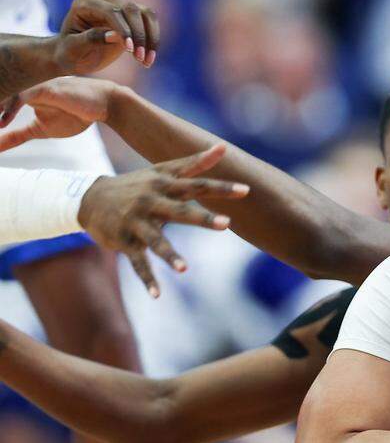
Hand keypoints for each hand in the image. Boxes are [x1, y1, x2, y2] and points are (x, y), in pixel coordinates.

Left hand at [0, 76, 115, 137]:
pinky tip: (1, 123)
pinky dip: (8, 109)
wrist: (104, 105)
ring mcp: (32, 86)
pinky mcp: (44, 88)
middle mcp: (22, 87)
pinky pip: (20, 96)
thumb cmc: (76, 115)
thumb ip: (16, 136)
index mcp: (19, 93)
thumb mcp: (41, 130)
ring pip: (2, 93)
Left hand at [55, 0, 158, 72]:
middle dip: (139, 35)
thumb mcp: (74, 48)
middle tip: (140, 59)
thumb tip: (115, 35)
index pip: (111, 11)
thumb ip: (91, 39)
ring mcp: (119, 5)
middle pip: (131, 9)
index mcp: (85, 3)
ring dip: (151, 37)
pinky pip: (150, 21)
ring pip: (145, 13)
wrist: (74, 55)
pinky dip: (153, 39)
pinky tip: (149, 57)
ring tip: (146, 61)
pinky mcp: (131, 16)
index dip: (124, 29)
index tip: (131, 50)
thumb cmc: (69, 52)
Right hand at [78, 144, 248, 296]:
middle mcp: (151, 202)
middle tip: (227, 224)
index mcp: (165, 186)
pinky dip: (147, 279)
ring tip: (185, 269)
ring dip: (170, 255)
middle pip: (181, 211)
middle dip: (203, 218)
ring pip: (156, 241)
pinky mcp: (124, 241)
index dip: (221, 188)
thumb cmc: (137, 184)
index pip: (197, 185)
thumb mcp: (163, 171)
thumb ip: (195, 163)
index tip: (246, 191)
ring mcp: (137, 223)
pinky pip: (138, 263)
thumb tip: (225, 147)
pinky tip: (157, 295)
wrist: (90, 197)